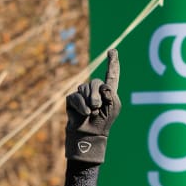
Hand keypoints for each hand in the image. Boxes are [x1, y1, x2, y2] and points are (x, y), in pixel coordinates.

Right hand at [65, 48, 119, 164]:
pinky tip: (85, 113)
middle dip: (97, 94)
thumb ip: (110, 92)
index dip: (113, 63)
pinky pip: (76, 96)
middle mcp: (95, 91)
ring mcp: (83, 94)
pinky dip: (82, 105)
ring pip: (85, 88)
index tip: (112, 51)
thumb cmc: (104, 122)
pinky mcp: (72, 99)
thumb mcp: (113, 106)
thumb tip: (100, 86)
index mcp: (108, 92)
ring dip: (90, 101)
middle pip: (96, 82)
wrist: (89, 135)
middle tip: (97, 107)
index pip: (111, 75)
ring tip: (92, 112)